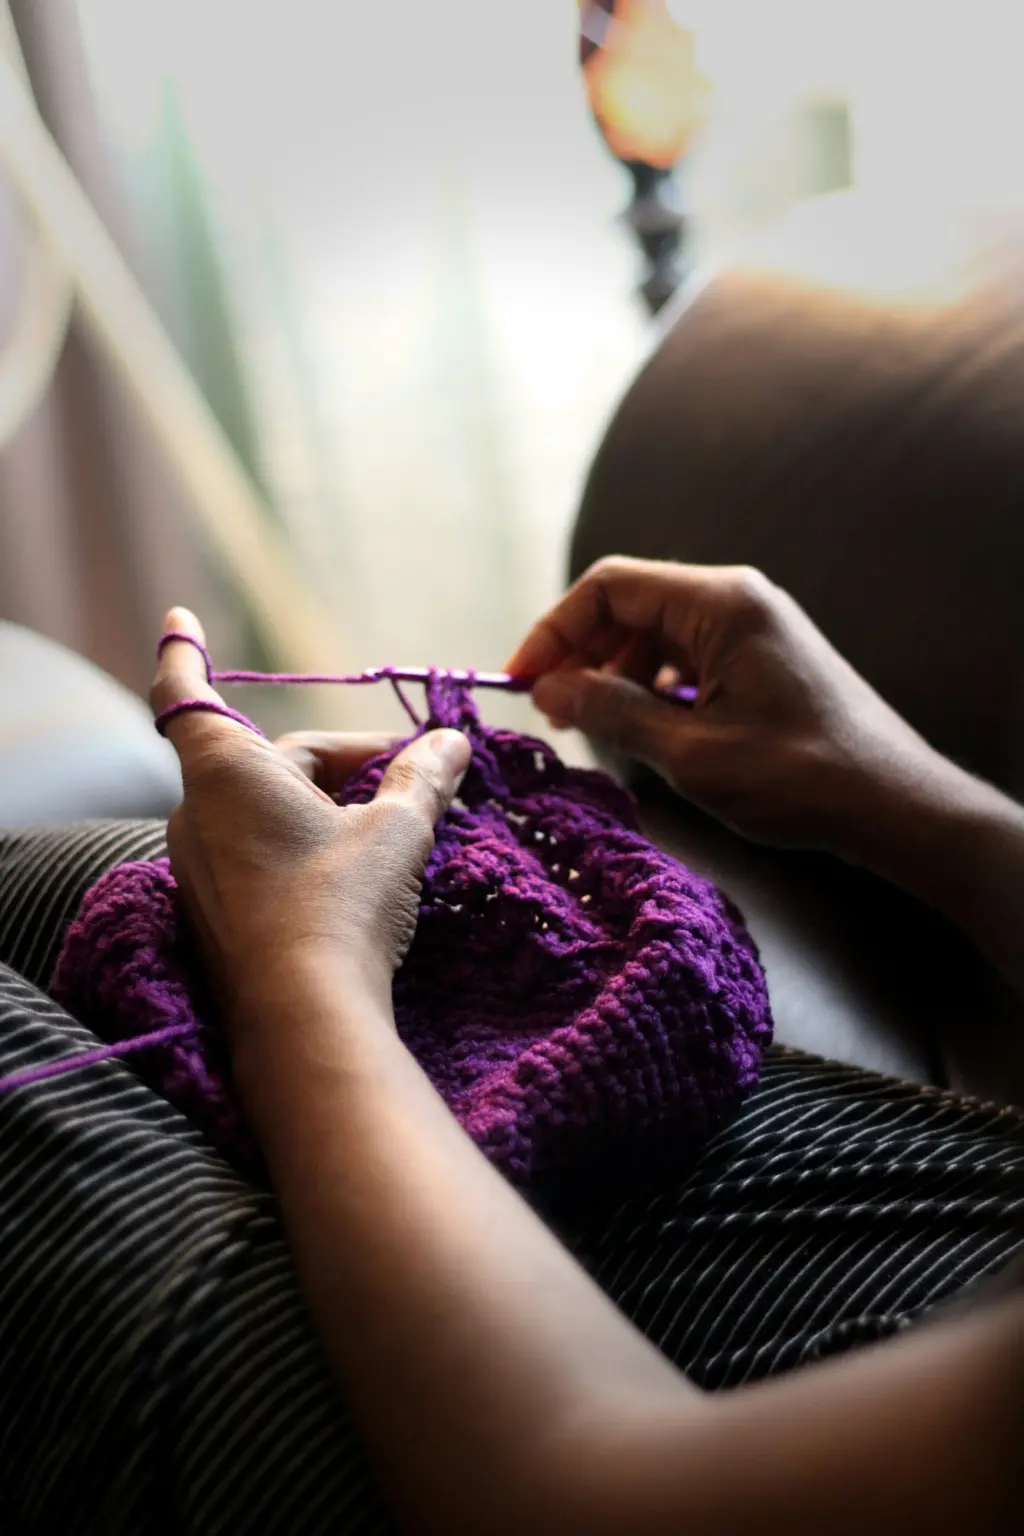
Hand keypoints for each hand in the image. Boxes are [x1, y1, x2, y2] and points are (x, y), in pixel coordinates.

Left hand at [151, 608, 470, 1029]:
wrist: (305, 1017)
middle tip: (412, 777)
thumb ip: (422, 779)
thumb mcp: (397, 831)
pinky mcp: (216, 916)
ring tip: (395, 829)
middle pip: (270, 761)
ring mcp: (200, 871)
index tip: (180, 619)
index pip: (190, 695)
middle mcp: (198, 815)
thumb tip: (452, 741)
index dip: (185, 653)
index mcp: (229, 773)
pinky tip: (359, 875)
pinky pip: (259, 856)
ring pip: (267, 812)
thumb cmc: (343, 905)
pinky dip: (305, 847)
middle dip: (341, 762)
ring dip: (327, 807)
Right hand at [507, 557, 943, 856]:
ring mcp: (752, 626)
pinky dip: (652, 685)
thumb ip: (612, 713)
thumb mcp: (691, 752)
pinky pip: (687, 655)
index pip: (609, 585)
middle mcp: (737, 598)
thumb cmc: (800, 778)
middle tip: (551, 713)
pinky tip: (645, 730)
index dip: (554, 629)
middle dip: (581, 653)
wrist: (893, 804)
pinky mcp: (762, 657)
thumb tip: (548, 689)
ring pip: (655, 632)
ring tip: (592, 728)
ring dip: (614, 673)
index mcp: (720, 603)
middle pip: (629, 604)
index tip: (521, 681)